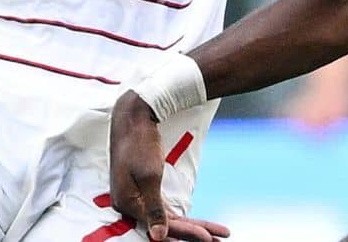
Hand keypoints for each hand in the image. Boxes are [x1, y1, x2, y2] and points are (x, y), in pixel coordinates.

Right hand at [108, 92, 230, 240]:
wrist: (132, 119)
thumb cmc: (140, 144)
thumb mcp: (149, 176)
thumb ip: (155, 208)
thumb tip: (158, 236)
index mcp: (128, 204)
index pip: (161, 226)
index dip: (186, 233)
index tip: (208, 238)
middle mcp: (131, 206)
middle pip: (167, 226)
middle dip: (194, 233)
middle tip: (219, 239)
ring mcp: (137, 199)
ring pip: (168, 219)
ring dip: (191, 227)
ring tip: (214, 235)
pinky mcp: (144, 191)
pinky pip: (164, 209)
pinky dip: (180, 217)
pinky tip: (195, 225)